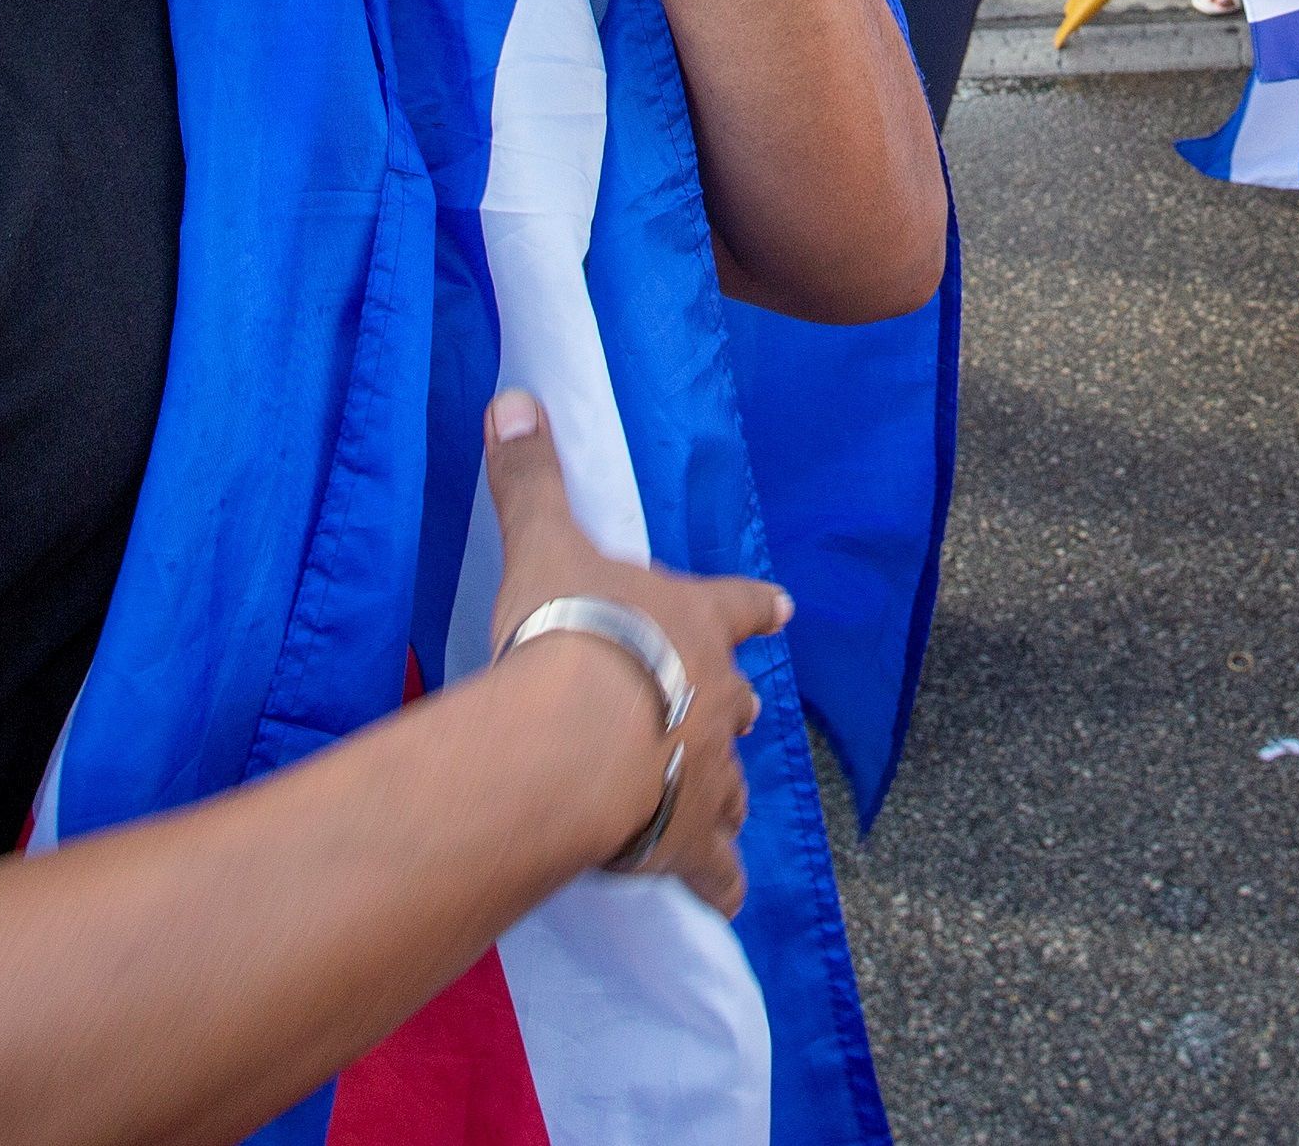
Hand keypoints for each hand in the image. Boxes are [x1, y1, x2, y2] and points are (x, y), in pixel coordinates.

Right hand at [475, 387, 778, 911]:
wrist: (579, 735)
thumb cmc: (572, 630)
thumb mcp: (547, 544)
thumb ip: (531, 479)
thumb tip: (512, 398)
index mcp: (697, 622)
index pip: (740, 605)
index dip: (757, 607)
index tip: (786, 608)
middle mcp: (721, 697)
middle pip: (742, 704)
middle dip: (734, 708)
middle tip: (733, 716)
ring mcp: (712, 771)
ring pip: (732, 785)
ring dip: (723, 792)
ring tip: (718, 810)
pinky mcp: (691, 838)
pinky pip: (713, 867)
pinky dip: (718, 882)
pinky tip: (723, 900)